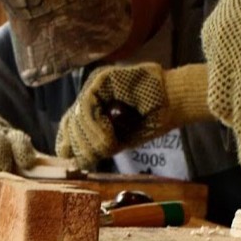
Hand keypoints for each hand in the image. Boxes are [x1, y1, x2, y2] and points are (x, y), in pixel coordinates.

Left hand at [55, 62, 209, 168]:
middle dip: (81, 145)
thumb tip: (72, 160)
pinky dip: (95, 126)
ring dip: (90, 138)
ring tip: (105, 148)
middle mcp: (90, 96)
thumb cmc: (150, 121)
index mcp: (93, 110)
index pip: (68, 125)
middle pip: (70, 122)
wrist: (173, 103)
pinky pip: (87, 105)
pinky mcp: (102, 78)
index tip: (74, 161)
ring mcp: (95, 86)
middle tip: (94, 157)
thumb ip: (98, 146)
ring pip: (77, 115)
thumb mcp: (120, 140)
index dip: (67, 144)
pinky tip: (108, 138)